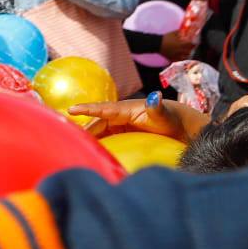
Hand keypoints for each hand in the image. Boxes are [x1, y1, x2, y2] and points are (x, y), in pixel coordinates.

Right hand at [69, 97, 210, 143]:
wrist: (178, 128)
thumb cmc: (170, 120)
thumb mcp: (164, 115)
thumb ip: (157, 107)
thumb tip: (154, 97)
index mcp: (126, 109)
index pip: (103, 110)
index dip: (87, 109)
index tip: (71, 110)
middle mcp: (119, 116)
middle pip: (98, 123)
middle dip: (84, 130)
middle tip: (69, 140)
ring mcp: (119, 126)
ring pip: (99, 131)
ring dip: (88, 138)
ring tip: (74, 146)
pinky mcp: (120, 134)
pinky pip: (105, 138)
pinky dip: (96, 143)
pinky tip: (89, 151)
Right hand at [159, 30, 193, 61]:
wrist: (157, 44)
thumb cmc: (166, 38)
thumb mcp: (173, 33)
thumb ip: (180, 32)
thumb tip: (184, 30)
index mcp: (181, 44)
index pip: (190, 45)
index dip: (194, 44)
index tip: (195, 43)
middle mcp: (180, 50)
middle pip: (189, 51)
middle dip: (190, 50)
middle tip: (191, 48)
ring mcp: (176, 55)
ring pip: (184, 57)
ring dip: (187, 55)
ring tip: (187, 53)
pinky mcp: (172, 58)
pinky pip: (178, 60)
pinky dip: (181, 59)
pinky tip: (181, 57)